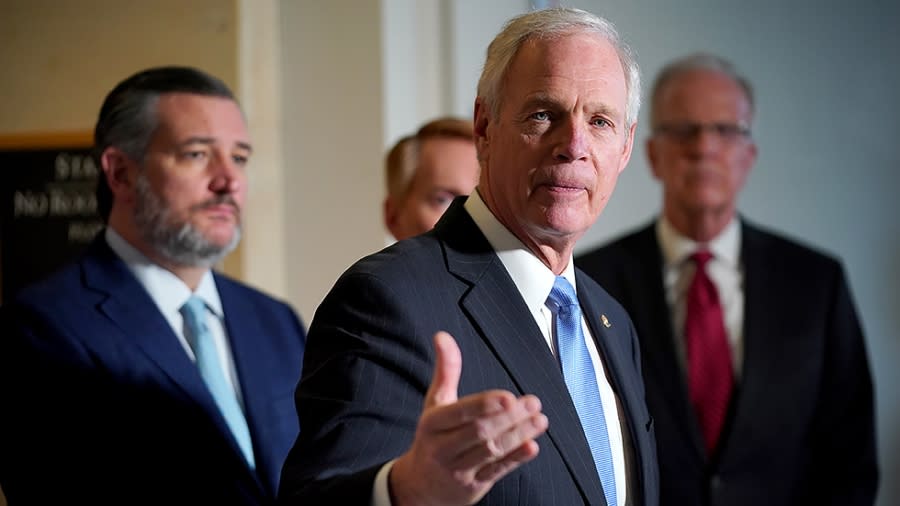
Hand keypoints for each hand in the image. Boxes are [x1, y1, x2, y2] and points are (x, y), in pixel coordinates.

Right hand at [389, 331, 548, 505]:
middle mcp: (442, 448)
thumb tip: (443, 336)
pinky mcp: (472, 486)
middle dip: (509, 417)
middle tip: (533, 403)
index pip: (460, 413)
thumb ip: (446, 370)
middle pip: (479, 432)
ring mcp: (457, 469)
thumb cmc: (433, 436)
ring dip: (518, 435)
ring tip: (539, 420)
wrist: (421, 485)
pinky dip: (515, 459)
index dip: (484, 405)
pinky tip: (532, 446)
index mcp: (432, 424)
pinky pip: (496, 472)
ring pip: (491, 451)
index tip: (508, 396)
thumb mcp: (435, 403)